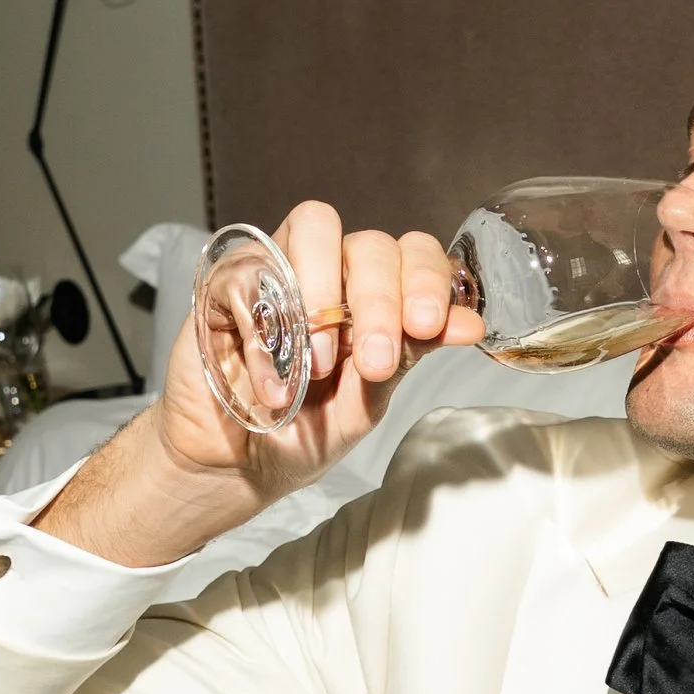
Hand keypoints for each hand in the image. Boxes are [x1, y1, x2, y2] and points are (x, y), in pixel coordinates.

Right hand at [42, 205, 484, 567]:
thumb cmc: (306, 430)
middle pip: (369, 243)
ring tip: (319, 366)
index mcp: (374, 292)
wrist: (240, 464)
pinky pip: (252, 278)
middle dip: (380, 302)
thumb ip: (412, 352)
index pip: (411, 252)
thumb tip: (469, 322)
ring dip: (325, 298)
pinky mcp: (224, 283)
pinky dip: (269, 339)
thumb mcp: (371, 397)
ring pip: (315, 229)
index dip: (425, 278)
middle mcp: (331, 271)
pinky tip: (276, 388)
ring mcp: (279, 268)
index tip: (430, 323)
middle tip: (374, 362)